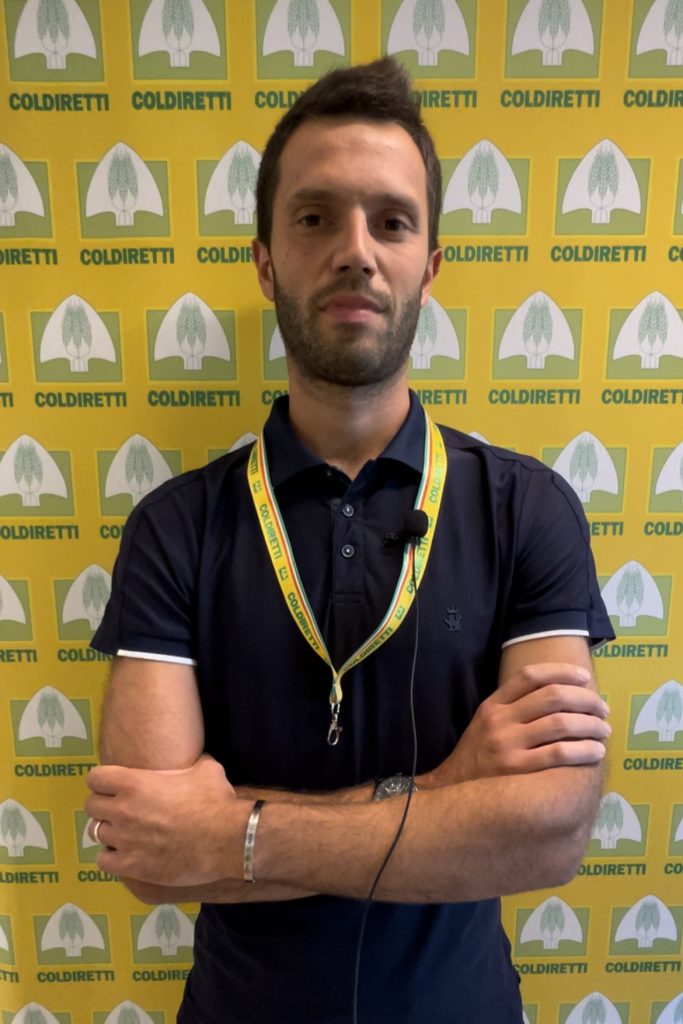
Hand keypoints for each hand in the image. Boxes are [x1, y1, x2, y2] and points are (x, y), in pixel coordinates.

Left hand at [84, 754, 246, 885]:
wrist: (227, 839)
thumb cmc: (215, 801)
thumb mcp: (205, 768)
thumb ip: (189, 762)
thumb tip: (194, 759)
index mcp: (134, 783)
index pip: (95, 778)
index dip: (103, 781)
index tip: (113, 785)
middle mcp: (123, 810)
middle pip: (91, 806)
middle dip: (104, 805)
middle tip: (120, 809)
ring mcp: (124, 840)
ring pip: (96, 833)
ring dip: (110, 831)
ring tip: (125, 833)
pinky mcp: (131, 866)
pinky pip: (103, 860)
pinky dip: (112, 856)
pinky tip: (126, 854)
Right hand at [420, 663, 609, 786]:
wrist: (453, 790)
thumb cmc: (478, 756)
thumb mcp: (485, 723)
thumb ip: (513, 707)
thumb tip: (558, 693)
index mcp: (493, 705)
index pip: (530, 676)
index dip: (560, 671)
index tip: (584, 676)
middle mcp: (500, 720)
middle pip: (552, 697)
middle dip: (585, 699)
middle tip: (602, 708)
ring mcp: (508, 744)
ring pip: (560, 724)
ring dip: (589, 725)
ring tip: (604, 730)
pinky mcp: (517, 769)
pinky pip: (559, 754)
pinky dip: (583, 750)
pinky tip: (596, 752)